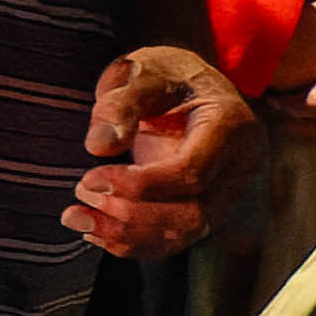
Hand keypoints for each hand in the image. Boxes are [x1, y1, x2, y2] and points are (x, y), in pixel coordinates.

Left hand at [73, 46, 250, 258]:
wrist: (185, 85)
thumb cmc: (163, 74)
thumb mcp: (142, 71)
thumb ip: (121, 102)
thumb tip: (100, 145)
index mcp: (231, 124)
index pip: (191, 172)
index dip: (138, 184)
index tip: (90, 178)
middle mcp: (240, 165)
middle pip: (192, 213)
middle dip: (130, 214)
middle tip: (80, 196)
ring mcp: (228, 192)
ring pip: (185, 234)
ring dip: (127, 236)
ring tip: (76, 218)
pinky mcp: (209, 209)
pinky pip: (176, 239)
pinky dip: (134, 244)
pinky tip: (94, 231)